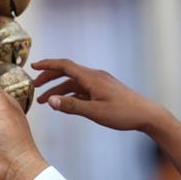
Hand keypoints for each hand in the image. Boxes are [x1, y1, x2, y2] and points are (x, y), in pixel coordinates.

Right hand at [32, 58, 164, 131]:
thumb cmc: (124, 113)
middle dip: (49, 77)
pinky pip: (82, 88)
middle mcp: (95, 76)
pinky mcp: (104, 90)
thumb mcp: (95, 112)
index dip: (47, 64)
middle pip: (67, 72)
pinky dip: (70, 94)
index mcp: (91, 78)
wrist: (148, 114)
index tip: (33, 66)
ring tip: (45, 101)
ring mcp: (100, 83)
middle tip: (34, 86)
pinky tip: (64, 104)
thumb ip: (71, 106)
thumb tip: (50, 100)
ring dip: (58, 89)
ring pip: (73, 82)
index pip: (65, 65)